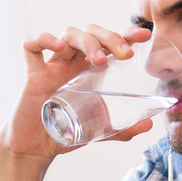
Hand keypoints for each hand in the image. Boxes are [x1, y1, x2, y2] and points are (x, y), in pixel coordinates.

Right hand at [0, 25, 153, 162]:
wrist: (36, 149)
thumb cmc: (65, 132)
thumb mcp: (99, 129)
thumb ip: (122, 128)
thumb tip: (149, 125)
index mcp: (89, 69)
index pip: (109, 42)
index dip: (126, 34)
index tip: (144, 36)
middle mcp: (73, 62)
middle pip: (92, 32)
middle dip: (110, 37)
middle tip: (124, 54)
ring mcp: (52, 65)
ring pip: (69, 34)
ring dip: (87, 41)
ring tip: (98, 60)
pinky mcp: (32, 74)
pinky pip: (32, 46)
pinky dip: (44, 39)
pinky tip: (58, 47)